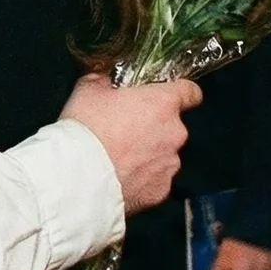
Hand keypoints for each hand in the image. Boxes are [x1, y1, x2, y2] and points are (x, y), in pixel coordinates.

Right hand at [60, 75, 199, 211]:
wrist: (79, 177)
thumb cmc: (86, 128)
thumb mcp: (88, 90)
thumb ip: (106, 80)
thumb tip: (107, 79)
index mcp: (163, 103)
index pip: (191, 92)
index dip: (181, 93)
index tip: (167, 96)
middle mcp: (174, 133)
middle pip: (173, 126)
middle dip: (154, 127)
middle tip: (125, 130)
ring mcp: (170, 164)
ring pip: (165, 154)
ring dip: (149, 154)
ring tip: (120, 159)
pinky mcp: (161, 190)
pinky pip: (156, 180)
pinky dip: (143, 178)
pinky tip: (121, 177)